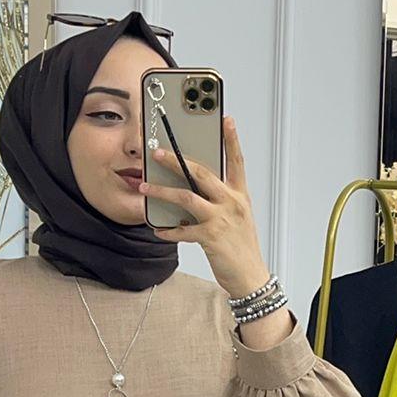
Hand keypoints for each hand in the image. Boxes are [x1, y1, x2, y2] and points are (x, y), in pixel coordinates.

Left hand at [137, 113, 272, 299]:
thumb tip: (194, 189)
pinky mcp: (210, 237)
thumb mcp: (238, 218)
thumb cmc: (241, 247)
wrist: (250, 276)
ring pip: (187, 197)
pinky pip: (182, 230)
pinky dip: (168, 230)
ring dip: (163, 190)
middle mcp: (232, 203)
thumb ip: (221, 200)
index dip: (232, 140)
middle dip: (177, 161)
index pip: (237, 162)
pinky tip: (158, 230)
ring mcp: (221, 219)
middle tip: (158, 153)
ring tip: (146, 186)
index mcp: (240, 196)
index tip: (226, 120)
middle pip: (202, 173)